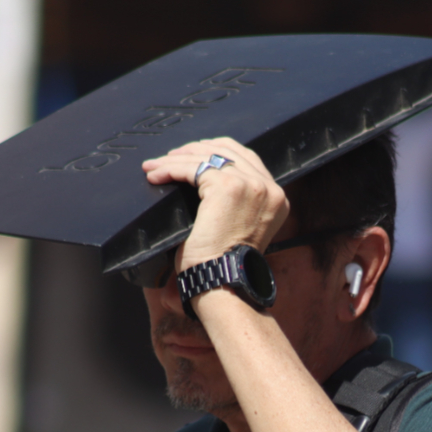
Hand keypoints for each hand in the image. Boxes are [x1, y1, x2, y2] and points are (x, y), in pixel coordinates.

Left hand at [142, 138, 288, 271]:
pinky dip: (170, 169)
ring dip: (176, 159)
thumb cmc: (221, 264)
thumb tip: (205, 182)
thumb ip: (236, 203)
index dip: (216, 151)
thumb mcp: (238, 226)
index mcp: (276, 197)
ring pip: (207, 157)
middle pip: (227, 150)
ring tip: (155, 166)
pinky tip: (155, 175)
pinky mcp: (228, 187)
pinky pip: (193, 168)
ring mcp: (250, 185)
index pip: (246, 158)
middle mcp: (268, 188)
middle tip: (168, 157)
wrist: (221, 281)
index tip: (191, 155)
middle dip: (194, 150)